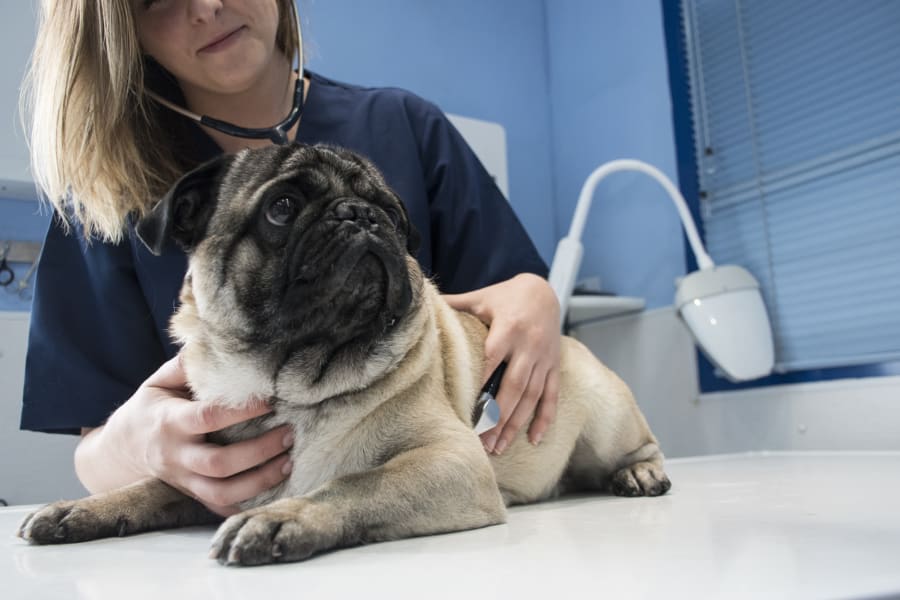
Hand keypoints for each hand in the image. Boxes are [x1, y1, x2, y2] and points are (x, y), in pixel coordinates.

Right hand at [100, 355, 293, 515]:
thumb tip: (209, 342)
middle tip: (289, 433)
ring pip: (222, 492)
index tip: (270, 400)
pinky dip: (248, 504)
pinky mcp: (192, 496)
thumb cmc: (149, 409)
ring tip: (289, 462)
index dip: (240, 411)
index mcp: (169, 422)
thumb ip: (185, 366)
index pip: (208, 417)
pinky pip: (220, 508)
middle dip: (259, 451)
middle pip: (219, 463)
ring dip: (260, 481)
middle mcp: (176, 456)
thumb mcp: (157, 383)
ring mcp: (184, 480)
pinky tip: (275, 489)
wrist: (120, 452)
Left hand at [443, 273, 560, 453]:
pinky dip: (544, 419)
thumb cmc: (506, 295)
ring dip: (516, 424)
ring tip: (499, 447)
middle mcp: (529, 346)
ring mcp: (544, 358)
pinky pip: (551, 396)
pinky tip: (534, 440)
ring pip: (532, 396)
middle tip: (483, 443)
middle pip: (514, 387)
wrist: (544, 290)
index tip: (465, 410)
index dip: (480, 385)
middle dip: (498, 417)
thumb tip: (423, 306)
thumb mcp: (481, 297)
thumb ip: (455, 305)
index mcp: (508, 328)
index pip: (492, 360)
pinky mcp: (554, 366)